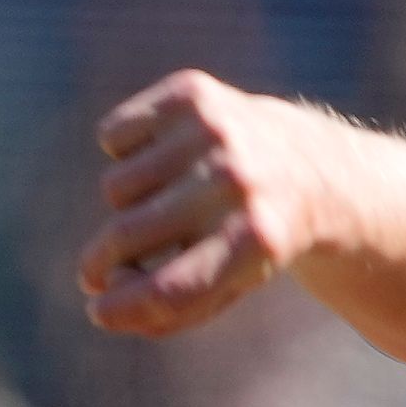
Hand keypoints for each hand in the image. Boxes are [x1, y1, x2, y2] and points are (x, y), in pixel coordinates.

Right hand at [76, 71, 324, 338]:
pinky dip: (129, 151)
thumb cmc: (254, 240)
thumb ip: (167, 311)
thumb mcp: (228, 287)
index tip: (98, 312)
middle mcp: (236, 180)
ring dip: (131, 203)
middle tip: (97, 272)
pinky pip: (114, 137)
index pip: (170, 287)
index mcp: (257, 240)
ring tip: (176, 198)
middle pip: (128, 237)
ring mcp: (213, 131)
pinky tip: (174, 155)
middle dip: (100, 262)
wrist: (308, 165)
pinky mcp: (191, 94)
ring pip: (115, 187)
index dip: (122, 307)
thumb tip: (103, 305)